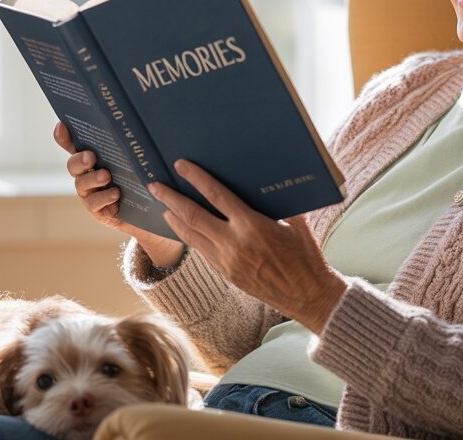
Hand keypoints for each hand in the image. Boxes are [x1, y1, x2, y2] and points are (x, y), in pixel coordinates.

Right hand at [53, 122, 183, 264]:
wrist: (147, 209)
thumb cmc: (138, 177)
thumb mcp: (134, 160)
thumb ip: (128, 146)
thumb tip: (137, 125)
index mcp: (91, 157)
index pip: (72, 145)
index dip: (63, 136)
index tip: (62, 125)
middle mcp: (85, 174)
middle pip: (73, 164)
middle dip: (80, 159)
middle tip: (91, 157)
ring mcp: (88, 192)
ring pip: (82, 184)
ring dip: (93, 178)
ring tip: (106, 176)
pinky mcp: (96, 209)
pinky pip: (94, 204)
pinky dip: (104, 198)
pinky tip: (115, 194)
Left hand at [147, 159, 348, 334]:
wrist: (307, 295)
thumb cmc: (306, 256)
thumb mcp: (297, 223)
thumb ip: (279, 202)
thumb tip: (268, 180)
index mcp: (252, 226)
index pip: (216, 196)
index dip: (197, 179)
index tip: (181, 166)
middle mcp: (234, 244)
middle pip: (193, 216)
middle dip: (171, 198)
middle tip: (155, 185)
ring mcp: (227, 262)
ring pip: (191, 237)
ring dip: (174, 219)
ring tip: (162, 206)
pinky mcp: (226, 275)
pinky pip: (202, 252)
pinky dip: (189, 237)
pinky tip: (183, 229)